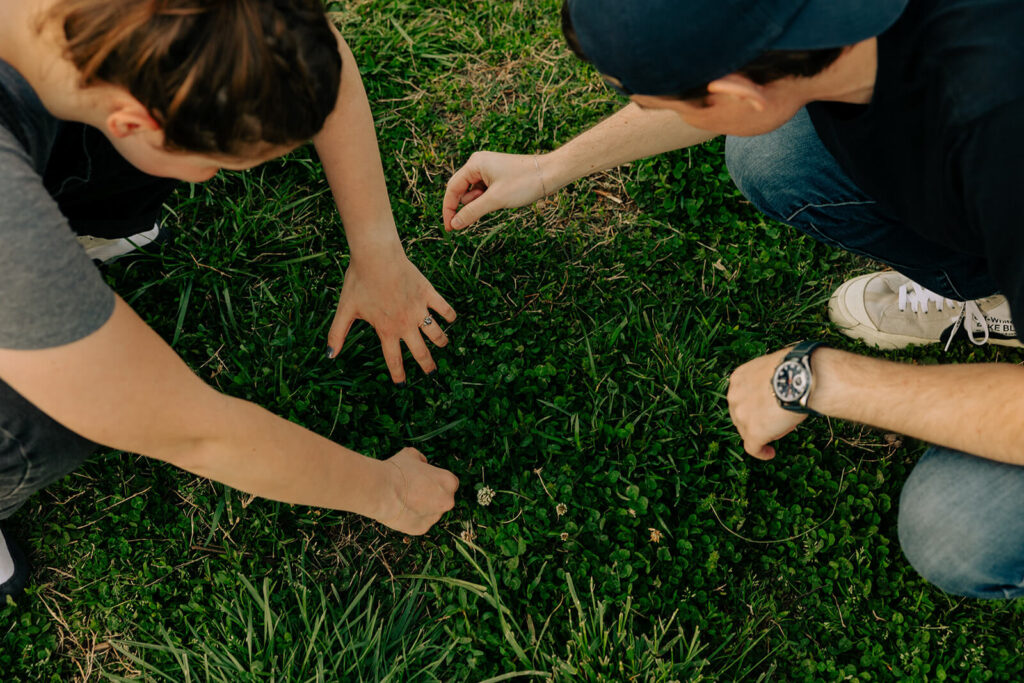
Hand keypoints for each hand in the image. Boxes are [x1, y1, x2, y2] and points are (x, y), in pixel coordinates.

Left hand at [328, 246, 455, 382]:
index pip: (394, 359)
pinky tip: (451, 320)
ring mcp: (418, 308)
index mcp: (386, 329)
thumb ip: (337, 334)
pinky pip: (444, 308)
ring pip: (436, 333)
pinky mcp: (427, 293)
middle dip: (427, 365)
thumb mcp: (345, 309)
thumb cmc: (359, 281)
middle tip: (431, 372)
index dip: (398, 374)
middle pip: (420, 351)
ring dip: (440, 342)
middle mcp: (405, 323)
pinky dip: (449, 315)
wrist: (376, 255)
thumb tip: (330, 355)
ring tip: (443, 346)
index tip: (402, 384)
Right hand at [374, 447, 458, 534]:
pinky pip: (419, 522)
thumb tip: (422, 463)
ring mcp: (435, 517)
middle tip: (414, 490)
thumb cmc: (397, 471)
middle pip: (442, 499)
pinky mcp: (422, 529)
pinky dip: (411, 518)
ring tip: (403, 500)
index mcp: (450, 482)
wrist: (382, 490)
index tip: (424, 480)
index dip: (436, 481)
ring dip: (422, 508)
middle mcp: (448, 501)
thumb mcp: (411, 455)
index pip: (449, 483)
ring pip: (431, 512)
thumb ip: (422, 460)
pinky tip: (399, 509)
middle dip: (431, 496)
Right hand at [443, 152, 547, 230]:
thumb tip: (454, 224)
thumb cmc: (524, 182)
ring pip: (473, 193)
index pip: (452, 188)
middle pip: (461, 190)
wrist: (550, 173)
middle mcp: (478, 164)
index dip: (449, 209)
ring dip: (479, 204)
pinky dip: (487, 200)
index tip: (449, 228)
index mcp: (474, 164)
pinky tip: (500, 201)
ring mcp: (488, 169)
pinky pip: (484, 191)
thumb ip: (472, 212)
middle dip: (464, 207)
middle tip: (465, 225)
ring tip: (498, 202)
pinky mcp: (497, 176)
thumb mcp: (496, 200)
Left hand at [727, 348, 807, 459]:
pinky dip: (761, 452)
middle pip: (742, 415)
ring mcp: (742, 415)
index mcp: (738, 378)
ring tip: (783, 427)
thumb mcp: (773, 369)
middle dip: (756, 419)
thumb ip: (767, 382)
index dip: (753, 404)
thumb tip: (777, 392)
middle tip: (776, 418)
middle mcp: (734, 396)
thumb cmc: (796, 370)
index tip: (765, 408)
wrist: (801, 377)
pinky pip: (753, 448)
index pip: (742, 397)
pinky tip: (769, 453)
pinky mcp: (753, 432)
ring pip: (748, 431)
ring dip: (763, 432)